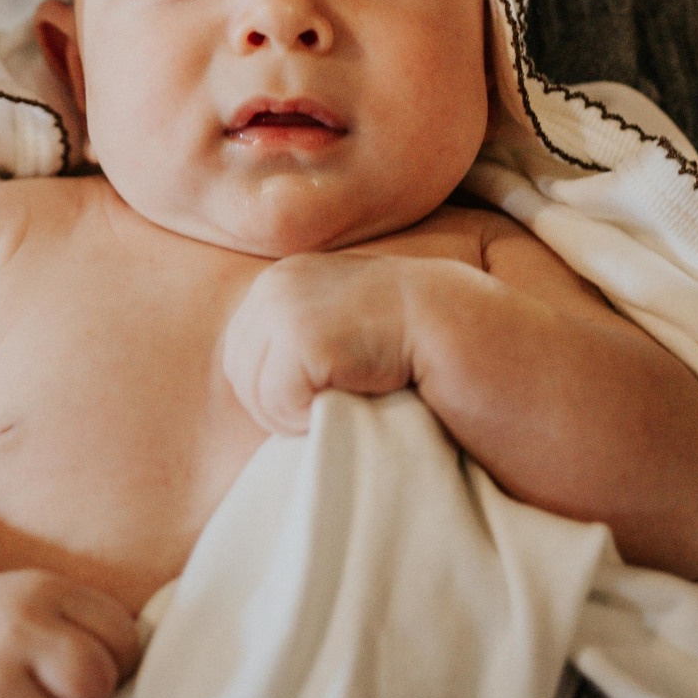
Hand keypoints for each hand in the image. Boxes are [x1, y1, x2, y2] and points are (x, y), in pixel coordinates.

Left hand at [222, 252, 416, 435]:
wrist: (457, 324)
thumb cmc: (406, 338)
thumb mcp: (340, 319)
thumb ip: (301, 333)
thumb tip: (255, 387)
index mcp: (281, 280)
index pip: (241, 356)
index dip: (279, 389)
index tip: (329, 387)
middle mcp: (275, 284)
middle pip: (240, 376)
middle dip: (282, 405)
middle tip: (337, 399)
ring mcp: (285, 306)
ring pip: (256, 395)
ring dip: (299, 414)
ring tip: (348, 394)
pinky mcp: (303, 335)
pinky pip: (279, 404)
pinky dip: (311, 418)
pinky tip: (354, 395)